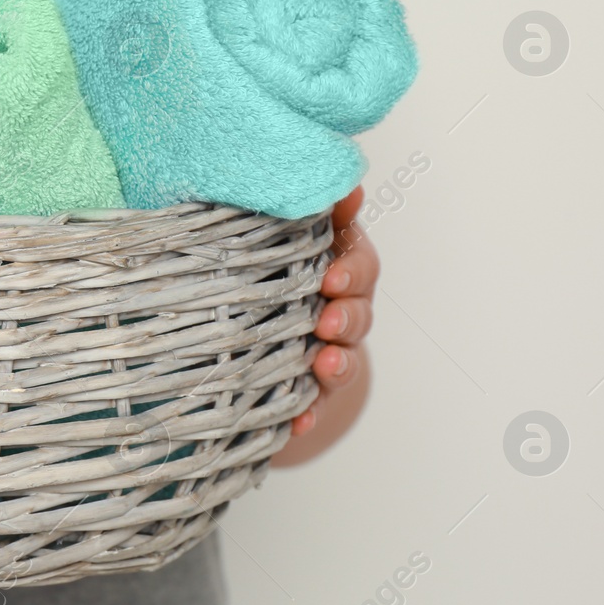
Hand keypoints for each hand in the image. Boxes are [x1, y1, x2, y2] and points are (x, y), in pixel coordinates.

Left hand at [274, 186, 376, 464]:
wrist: (244, 328)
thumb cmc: (264, 267)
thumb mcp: (275, 229)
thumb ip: (307, 209)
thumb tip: (344, 180)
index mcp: (334, 266)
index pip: (359, 263)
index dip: (350, 270)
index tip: (330, 277)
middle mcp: (339, 308)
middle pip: (359, 312)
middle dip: (346, 317)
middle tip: (326, 323)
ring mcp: (329, 350)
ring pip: (346, 357)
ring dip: (338, 363)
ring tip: (323, 365)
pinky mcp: (311, 390)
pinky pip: (316, 404)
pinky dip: (309, 414)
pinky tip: (297, 423)